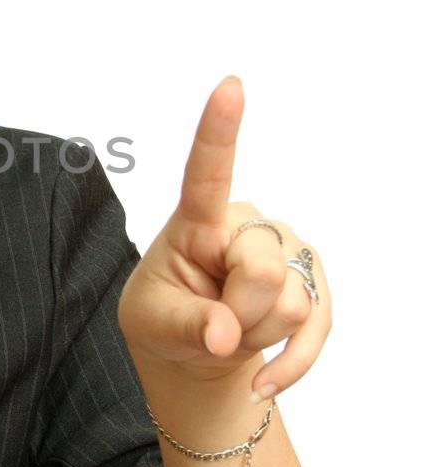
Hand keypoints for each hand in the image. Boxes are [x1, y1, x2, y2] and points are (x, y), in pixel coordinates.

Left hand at [117, 75, 331, 403]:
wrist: (195, 355)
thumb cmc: (163, 321)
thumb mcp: (153, 324)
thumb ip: (186, 324)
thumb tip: (224, 335)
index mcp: (197, 220)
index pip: (207, 172)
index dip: (220, 130)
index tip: (230, 86)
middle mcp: (248, 224)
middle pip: (261, 269)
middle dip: (236, 311)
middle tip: (210, 320)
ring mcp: (286, 250)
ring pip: (288, 303)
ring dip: (255, 336)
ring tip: (229, 329)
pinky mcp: (312, 283)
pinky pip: (314, 328)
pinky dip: (288, 365)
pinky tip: (260, 380)